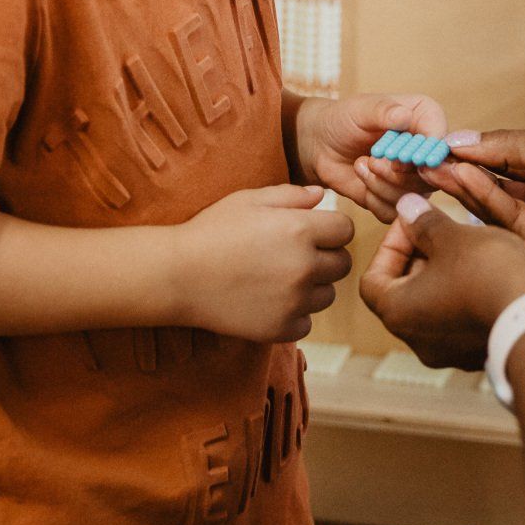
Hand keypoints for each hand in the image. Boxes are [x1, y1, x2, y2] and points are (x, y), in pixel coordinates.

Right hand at [176, 184, 354, 342]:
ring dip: (313, 287)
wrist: (178, 275)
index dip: (331, 229)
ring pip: (327, 295)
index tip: (314, 231)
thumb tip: (322, 196)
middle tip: (297, 255)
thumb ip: (291, 195)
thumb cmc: (212, 231)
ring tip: (280, 278)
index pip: (346, 230)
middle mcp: (303, 266)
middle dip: (327, 257)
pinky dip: (294, 314)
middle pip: (343, 264)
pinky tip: (270, 300)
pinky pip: (306, 322)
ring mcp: (294, 301)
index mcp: (300, 230)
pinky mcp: (281, 328)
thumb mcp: (250, 200)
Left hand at [295, 92, 451, 221]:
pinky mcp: (400, 198)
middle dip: (397, 173)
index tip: (399, 159)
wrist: (322, 144)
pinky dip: (375, 199)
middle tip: (372, 160)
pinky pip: (396, 212)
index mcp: (427, 118)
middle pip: (432, 175)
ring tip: (362, 165)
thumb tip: (403, 116)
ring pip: (414, 196)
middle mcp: (428, 150)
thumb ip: (383, 111)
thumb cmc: (344, 120)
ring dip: (382, 184)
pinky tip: (362, 180)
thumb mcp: (360, 110)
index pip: (442, 140)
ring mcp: (417, 177)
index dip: (425, 155)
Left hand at [360, 194, 524, 370]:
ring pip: (436, 304)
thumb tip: (406, 209)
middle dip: (420, 255)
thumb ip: (423, 222)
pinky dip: (469, 292)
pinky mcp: (479, 350)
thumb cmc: (490, 275)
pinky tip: (490, 268)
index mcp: (400, 313)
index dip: (390, 246)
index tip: (414, 224)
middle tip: (442, 228)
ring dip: (446, 273)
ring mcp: (451, 350)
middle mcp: (419, 339)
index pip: (373, 280)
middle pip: (405, 291)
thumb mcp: (453, 237)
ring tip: (469, 244)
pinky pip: (463, 317)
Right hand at [412, 129, 524, 274]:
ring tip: (438, 166)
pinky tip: (463, 180)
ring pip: (492, 206)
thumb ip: (507, 146)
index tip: (434, 144)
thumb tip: (461, 140)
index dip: (467, 152)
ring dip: (464, 185)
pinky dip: (483, 202)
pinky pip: (506, 226)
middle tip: (423, 158)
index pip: (498, 160)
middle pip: (489, 186)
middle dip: (457, 171)